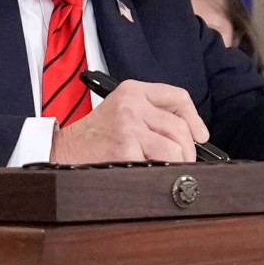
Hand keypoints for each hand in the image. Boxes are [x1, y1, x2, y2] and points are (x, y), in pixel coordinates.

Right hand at [49, 80, 205, 164]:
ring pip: (175, 149)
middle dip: (188, 151)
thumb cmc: (94, 136)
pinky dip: (159, 174)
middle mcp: (132, 104)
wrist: (63, 150)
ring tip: (166, 170)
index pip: (178, 97)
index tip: (200, 136)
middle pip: (180, 128)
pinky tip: (148, 174)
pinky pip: (159, 165)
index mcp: (132, 90)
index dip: (194, 120)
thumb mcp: (121, 111)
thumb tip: (191, 137)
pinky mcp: (126, 148)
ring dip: (177, 165)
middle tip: (184, 163)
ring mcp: (129, 125)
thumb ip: (151, 115)